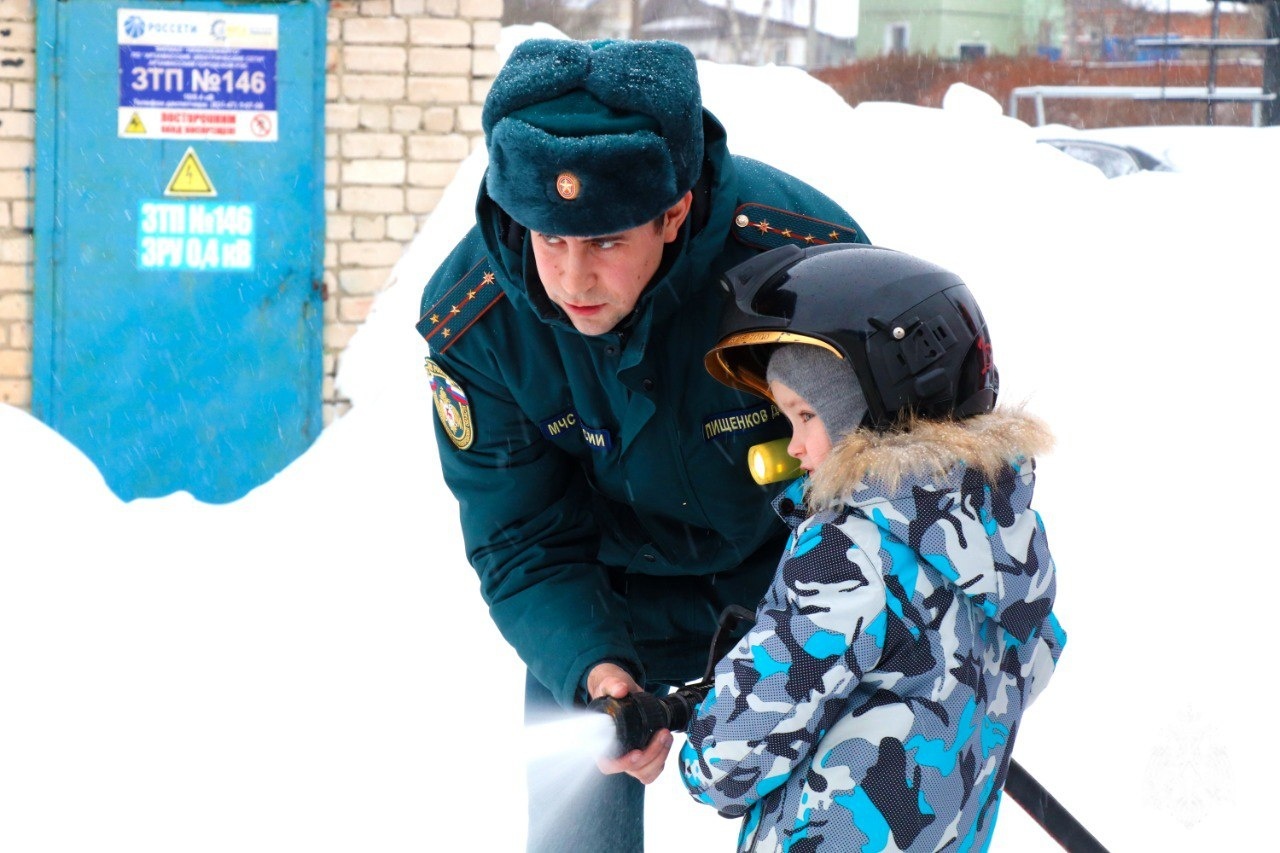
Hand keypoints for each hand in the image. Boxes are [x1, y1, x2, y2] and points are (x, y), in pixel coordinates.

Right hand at [587, 662, 674, 784]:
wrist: (622, 691)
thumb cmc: (610, 690)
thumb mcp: (608, 682)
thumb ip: (612, 684)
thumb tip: (620, 690)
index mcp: (600, 741)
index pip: (607, 764)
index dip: (622, 763)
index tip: (637, 752)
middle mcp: (614, 753)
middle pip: (632, 769)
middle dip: (651, 754)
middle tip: (661, 733)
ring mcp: (628, 757)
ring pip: (644, 773)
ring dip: (659, 756)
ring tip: (666, 734)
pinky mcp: (642, 757)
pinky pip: (652, 770)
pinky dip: (661, 759)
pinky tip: (665, 742)